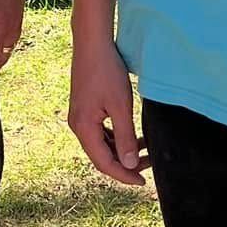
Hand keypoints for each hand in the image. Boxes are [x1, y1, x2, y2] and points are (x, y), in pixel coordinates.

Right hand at [69, 40, 144, 185]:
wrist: (93, 43)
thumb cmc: (106, 71)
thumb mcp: (120, 106)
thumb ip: (125, 137)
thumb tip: (131, 165)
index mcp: (83, 128)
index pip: (104, 163)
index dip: (124, 175)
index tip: (143, 182)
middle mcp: (77, 125)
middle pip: (101, 156)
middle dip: (124, 165)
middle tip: (148, 166)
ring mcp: (80, 117)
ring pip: (101, 145)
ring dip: (121, 151)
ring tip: (144, 151)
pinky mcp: (85, 108)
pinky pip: (100, 132)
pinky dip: (116, 138)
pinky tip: (132, 135)